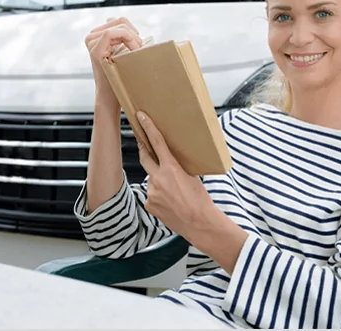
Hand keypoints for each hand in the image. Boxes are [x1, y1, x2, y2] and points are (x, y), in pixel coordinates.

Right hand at [85, 17, 143, 104]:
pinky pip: (110, 33)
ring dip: (134, 38)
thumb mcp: (120, 52)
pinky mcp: (95, 50)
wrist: (111, 95)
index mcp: (97, 35)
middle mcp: (91, 37)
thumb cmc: (119, 75)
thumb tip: (113, 20)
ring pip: (119, 26)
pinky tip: (133, 50)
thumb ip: (118, 37)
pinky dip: (127, 39)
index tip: (139, 44)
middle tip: (140, 49)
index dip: (133, 29)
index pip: (119, 20)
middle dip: (135, 34)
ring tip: (137, 51)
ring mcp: (91, 42)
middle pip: (121, 21)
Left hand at [135, 111, 217, 240]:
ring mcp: (151, 191)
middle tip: (141, 140)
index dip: (148, 127)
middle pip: (145, 156)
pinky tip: (169, 202)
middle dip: (143, 147)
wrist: (198, 222)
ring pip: (151, 179)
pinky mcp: (149, 203)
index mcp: (171, 168)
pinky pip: (151, 194)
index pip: (156, 142)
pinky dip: (158, 195)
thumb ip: (177, 167)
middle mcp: (158, 178)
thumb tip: (170, 161)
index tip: (141, 117)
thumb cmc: (200, 200)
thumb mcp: (192, 176)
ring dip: (158, 181)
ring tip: (173, 192)